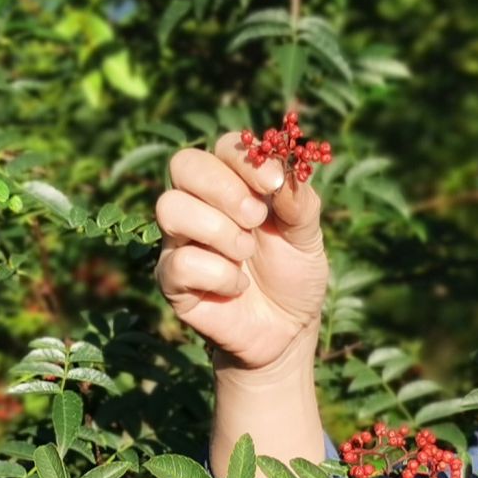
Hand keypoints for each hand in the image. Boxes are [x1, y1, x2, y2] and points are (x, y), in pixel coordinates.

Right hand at [154, 130, 328, 374]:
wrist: (287, 330)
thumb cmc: (293, 275)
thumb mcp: (308, 237)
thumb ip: (299, 202)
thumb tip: (286, 172)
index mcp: (234, 184)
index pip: (223, 147)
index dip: (245, 160)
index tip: (273, 185)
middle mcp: (200, 204)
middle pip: (184, 164)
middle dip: (224, 189)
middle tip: (255, 219)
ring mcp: (180, 240)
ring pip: (170, 208)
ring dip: (218, 231)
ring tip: (246, 254)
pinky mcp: (170, 279)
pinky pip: (179, 262)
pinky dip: (219, 275)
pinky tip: (238, 286)